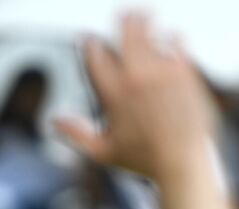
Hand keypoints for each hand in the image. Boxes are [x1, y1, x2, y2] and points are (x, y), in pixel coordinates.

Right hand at [54, 14, 211, 178]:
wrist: (183, 163)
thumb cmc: (144, 161)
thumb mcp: (103, 152)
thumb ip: (75, 134)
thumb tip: (53, 122)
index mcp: (113, 93)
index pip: (95, 54)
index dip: (89, 43)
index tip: (89, 40)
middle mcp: (136, 77)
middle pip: (124, 32)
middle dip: (122, 20)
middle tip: (123, 14)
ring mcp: (161, 72)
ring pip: (150, 32)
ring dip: (145, 22)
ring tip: (144, 14)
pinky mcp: (184, 72)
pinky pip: (177, 42)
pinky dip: (172, 37)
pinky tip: (171, 37)